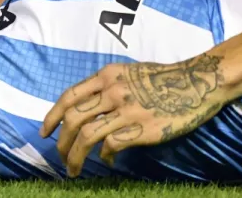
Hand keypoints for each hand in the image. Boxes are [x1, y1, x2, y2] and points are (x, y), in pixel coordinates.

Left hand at [40, 57, 224, 176]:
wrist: (197, 82)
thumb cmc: (163, 77)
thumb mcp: (128, 72)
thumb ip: (106, 87)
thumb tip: (87, 110)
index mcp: (106, 76)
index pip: (69, 97)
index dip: (52, 116)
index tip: (45, 132)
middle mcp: (112, 91)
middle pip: (73, 119)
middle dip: (61, 142)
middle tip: (61, 157)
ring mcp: (126, 110)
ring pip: (86, 135)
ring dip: (75, 156)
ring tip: (74, 169)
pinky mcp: (142, 128)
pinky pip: (111, 145)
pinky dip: (105, 156)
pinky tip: (108, 161)